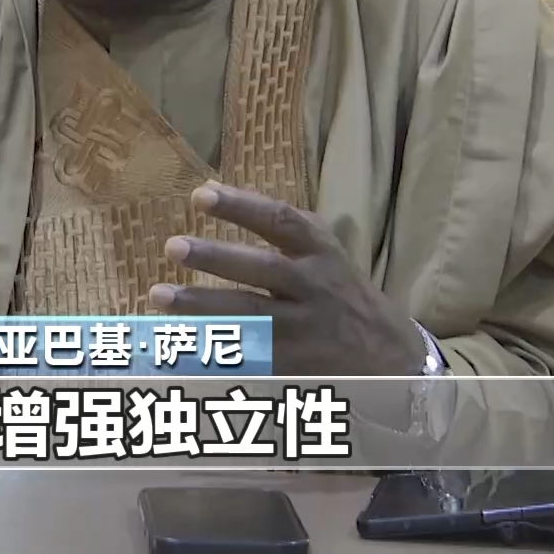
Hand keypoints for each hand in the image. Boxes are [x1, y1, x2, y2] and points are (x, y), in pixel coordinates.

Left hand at [148, 183, 425, 378]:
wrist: (395, 358)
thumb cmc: (343, 295)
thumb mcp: (323, 252)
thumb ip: (276, 226)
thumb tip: (213, 189)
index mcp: (321, 252)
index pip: (281, 222)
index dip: (242, 206)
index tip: (201, 195)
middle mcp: (315, 287)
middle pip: (261, 270)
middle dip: (215, 258)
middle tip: (172, 246)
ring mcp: (306, 328)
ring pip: (250, 316)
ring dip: (201, 307)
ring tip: (157, 295)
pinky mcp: (296, 364)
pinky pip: (250, 357)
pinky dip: (215, 352)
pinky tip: (179, 346)